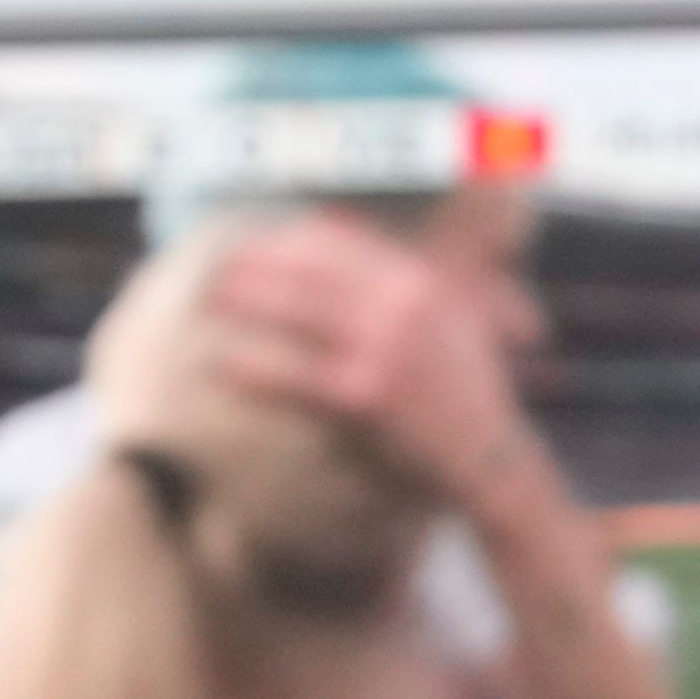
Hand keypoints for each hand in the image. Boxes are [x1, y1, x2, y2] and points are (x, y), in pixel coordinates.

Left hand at [197, 216, 546, 515]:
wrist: (494, 463)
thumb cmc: (468, 400)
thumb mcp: (453, 320)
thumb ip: (409, 279)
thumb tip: (351, 235)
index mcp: (418, 278)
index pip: (337, 241)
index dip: (286, 241)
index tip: (253, 247)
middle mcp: (402, 301)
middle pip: (309, 266)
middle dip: (256, 262)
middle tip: (216, 269)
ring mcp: (384, 346)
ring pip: (296, 310)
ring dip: (245, 301)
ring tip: (205, 303)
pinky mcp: (367, 396)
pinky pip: (296, 376)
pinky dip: (254, 370)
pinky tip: (220, 366)